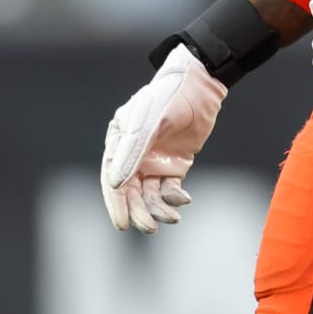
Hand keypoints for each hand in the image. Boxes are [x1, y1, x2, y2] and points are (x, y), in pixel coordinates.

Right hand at [101, 44, 226, 232]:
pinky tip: (183, 199)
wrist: (200, 86)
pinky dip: (174, 198)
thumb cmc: (167, 98)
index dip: (116, 203)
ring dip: (158, 209)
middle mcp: (133, 156)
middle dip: (139, 211)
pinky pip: (169, 189)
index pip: (112, 179)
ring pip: (149, 194)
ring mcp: (153, 161)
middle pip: (131, 192)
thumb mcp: (147, 122)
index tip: (122, 224)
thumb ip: (132, 152)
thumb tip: (116, 185)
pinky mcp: (174, 165)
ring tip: (172, 218)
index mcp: (119, 143)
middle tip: (150, 228)